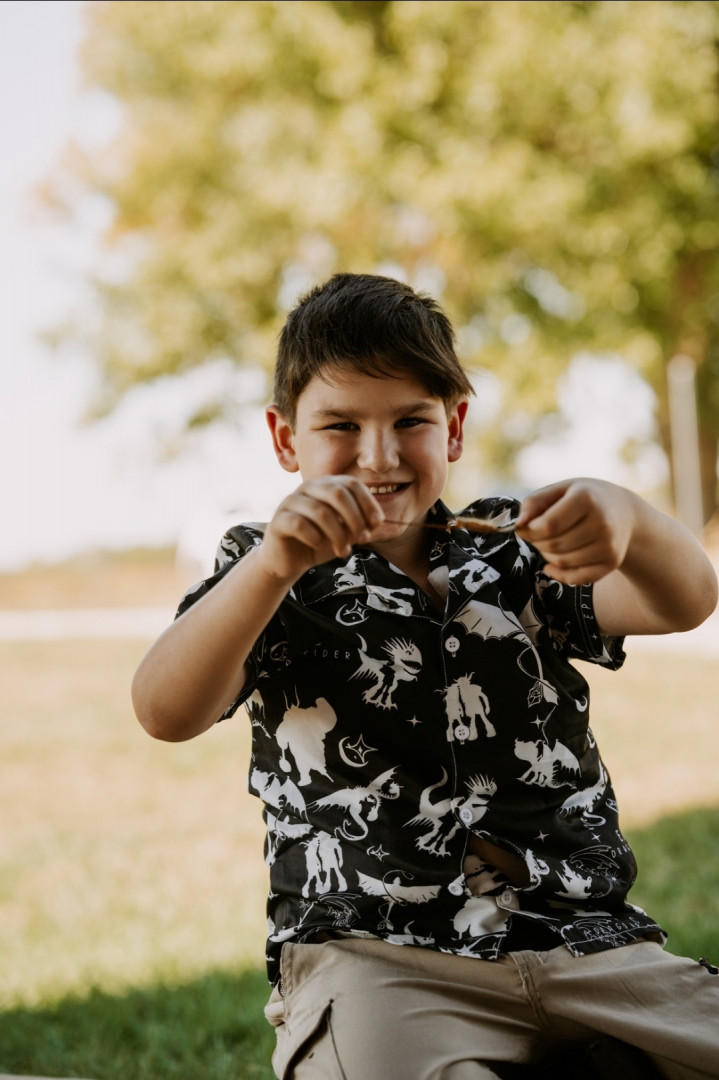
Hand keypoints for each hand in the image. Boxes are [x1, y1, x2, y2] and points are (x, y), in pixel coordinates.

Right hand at [256, 475, 383, 583]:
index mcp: (326, 485)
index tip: (376, 525)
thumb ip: (359, 525)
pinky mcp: (278, 520)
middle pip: (337, 493)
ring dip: (338, 535)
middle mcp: (308, 488)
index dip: (367, 502)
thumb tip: (375, 522)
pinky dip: (314, 537)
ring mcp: (290, 502)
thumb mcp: (345, 533)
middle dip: (355, 518)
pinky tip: (318, 546)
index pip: (351, 483)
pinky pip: (299, 524)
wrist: (290, 561)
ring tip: (343, 552)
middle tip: (362, 539)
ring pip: (320, 512)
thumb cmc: (320, 542)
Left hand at [515, 478, 635, 584]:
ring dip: (547, 556)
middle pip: (554, 545)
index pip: (549, 525)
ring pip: (563, 562)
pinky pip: (576, 578)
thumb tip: (519, 524)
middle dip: (536, 542)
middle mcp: (602, 523)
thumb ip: (535, 502)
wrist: (625, 513)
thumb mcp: (561, 490)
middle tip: (536, 535)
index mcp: (587, 498)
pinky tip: (552, 565)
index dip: (530, 530)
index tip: (525, 527)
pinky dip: (558, 574)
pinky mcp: (612, 563)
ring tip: (549, 543)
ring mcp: (609, 545)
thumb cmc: (585, 499)